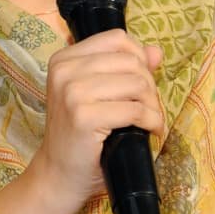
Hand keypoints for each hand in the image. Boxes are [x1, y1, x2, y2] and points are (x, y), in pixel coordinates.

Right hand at [0, 30, 162, 213]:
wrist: (58, 175)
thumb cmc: (80, 136)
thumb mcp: (97, 95)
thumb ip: (124, 69)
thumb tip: (156, 52)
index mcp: (64, 59)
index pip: (117, 39)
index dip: (138, 58)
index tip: (140, 84)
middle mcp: (64, 71)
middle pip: (130, 61)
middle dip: (149, 86)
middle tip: (148, 109)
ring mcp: (72, 93)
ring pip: (137, 83)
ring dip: (153, 105)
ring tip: (150, 121)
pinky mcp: (84, 117)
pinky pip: (136, 110)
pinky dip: (152, 121)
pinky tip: (150, 131)